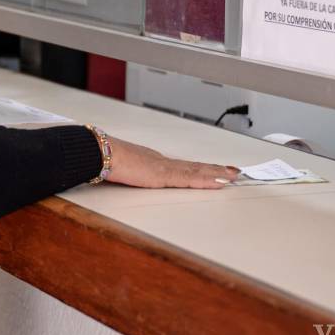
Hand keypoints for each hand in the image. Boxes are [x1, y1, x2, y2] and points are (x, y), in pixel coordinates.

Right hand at [104, 136, 238, 189]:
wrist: (101, 153)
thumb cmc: (106, 161)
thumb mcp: (121, 171)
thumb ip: (128, 175)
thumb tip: (124, 176)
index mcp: (153, 163)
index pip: (182, 167)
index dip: (199, 168)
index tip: (212, 169)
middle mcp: (162, 162)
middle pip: (194, 167)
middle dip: (215, 170)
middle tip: (233, 171)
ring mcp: (165, 168)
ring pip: (197, 171)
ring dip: (217, 174)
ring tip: (233, 175)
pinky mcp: (164, 175)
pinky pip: (192, 179)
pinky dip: (208, 179)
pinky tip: (220, 181)